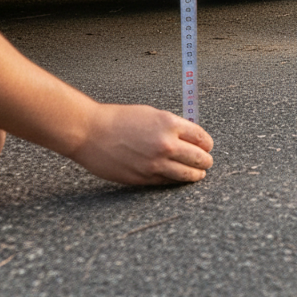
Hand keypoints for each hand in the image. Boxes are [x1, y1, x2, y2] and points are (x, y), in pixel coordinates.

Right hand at [69, 103, 213, 184]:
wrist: (89, 132)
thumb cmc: (118, 120)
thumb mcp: (151, 114)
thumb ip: (172, 126)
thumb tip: (190, 136)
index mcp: (169, 124)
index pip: (201, 138)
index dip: (206, 144)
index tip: (207, 147)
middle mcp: (166, 144)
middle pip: (200, 158)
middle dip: (205, 161)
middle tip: (205, 162)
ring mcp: (155, 164)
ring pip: (188, 175)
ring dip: (196, 174)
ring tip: (197, 174)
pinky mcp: (144, 178)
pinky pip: (168, 182)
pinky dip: (175, 180)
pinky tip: (175, 177)